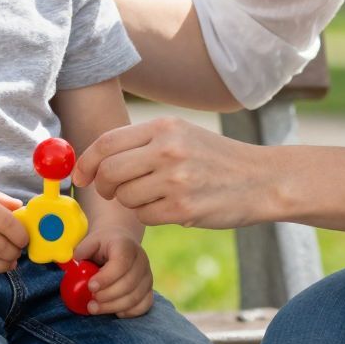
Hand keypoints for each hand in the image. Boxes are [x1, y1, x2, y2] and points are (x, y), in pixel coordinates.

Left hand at [72, 228, 152, 317]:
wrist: (121, 242)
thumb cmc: (103, 245)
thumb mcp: (90, 241)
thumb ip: (82, 250)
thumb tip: (76, 264)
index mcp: (126, 245)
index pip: (121, 263)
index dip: (106, 278)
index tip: (91, 286)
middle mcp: (141, 260)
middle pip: (128, 284)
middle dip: (106, 297)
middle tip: (90, 302)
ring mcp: (147, 275)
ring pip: (135, 297)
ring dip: (113, 307)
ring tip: (95, 308)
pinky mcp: (149, 288)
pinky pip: (145, 305)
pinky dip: (130, 312)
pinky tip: (115, 311)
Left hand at [73, 117, 269, 229]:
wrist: (262, 179)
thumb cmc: (217, 159)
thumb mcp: (182, 135)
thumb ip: (143, 142)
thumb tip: (98, 160)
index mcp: (164, 127)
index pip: (107, 142)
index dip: (87, 162)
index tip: (82, 177)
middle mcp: (168, 149)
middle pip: (110, 171)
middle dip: (105, 187)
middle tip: (115, 191)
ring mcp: (176, 179)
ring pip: (126, 197)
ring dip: (133, 202)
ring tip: (157, 195)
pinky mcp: (184, 208)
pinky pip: (146, 216)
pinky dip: (151, 214)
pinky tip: (172, 206)